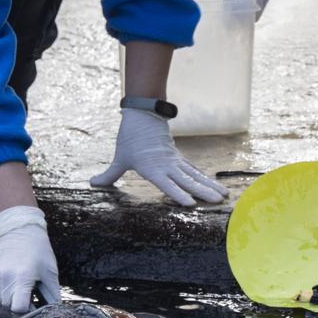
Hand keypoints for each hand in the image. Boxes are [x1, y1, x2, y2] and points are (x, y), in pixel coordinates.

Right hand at [0, 205, 59, 313]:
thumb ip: (53, 294)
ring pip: (1, 301)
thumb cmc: (38, 250)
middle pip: (9, 307)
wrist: (19, 229)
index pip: (18, 308)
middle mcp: (6, 278)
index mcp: (22, 277)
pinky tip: (14, 280)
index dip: (26, 311)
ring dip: (11, 299)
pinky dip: (5, 292)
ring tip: (22, 286)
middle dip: (19, 305)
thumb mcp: (50, 271)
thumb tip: (54, 311)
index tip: (33, 304)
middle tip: (30, 294)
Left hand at [90, 107, 227, 206]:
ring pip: (195, 175)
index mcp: (152, 168)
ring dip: (210, 186)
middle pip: (188, 181)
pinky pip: (194, 170)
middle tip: (218, 202)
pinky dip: (205, 179)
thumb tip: (93, 184)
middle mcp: (167, 166)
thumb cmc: (130, 138)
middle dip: (204, 192)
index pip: (167, 184)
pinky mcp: (178, 158)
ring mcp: (175, 162)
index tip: (190, 203)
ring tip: (224, 195)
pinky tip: (215, 186)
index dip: (177, 194)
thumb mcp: (119, 158)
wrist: (143, 114)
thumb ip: (109, 175)